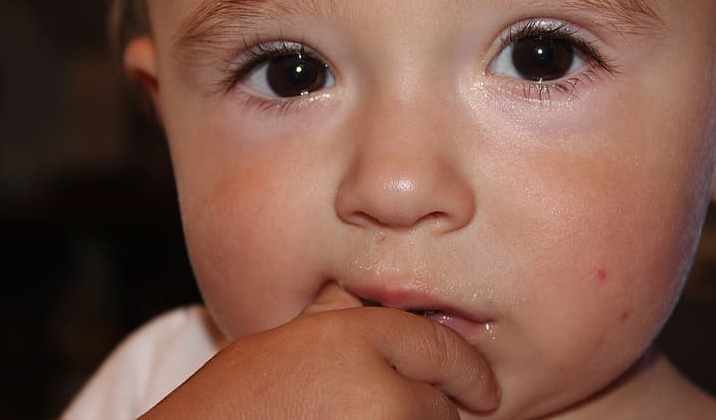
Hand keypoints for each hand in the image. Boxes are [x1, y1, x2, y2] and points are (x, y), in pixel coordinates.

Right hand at [138, 284, 498, 418]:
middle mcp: (379, 387)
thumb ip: (338, 320)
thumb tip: (372, 306)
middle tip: (381, 411)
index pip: (440, 350)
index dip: (471, 373)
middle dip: (426, 410)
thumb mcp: (287, 338)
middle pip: (440, 405)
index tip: (485, 392)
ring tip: (350, 416)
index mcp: (356, 337)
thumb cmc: (231, 400)